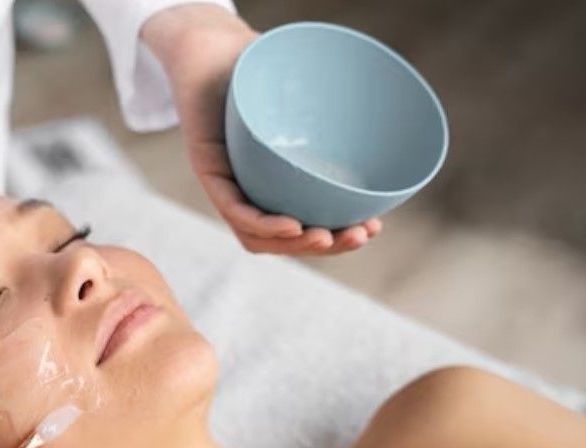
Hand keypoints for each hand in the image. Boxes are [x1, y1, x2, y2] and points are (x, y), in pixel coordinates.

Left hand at [141, 6, 381, 254]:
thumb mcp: (306, 95)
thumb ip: (337, 109)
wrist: (211, 49)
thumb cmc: (260, 71)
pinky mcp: (208, 169)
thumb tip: (393, 112)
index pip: (303, 228)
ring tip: (328, 238)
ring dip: (295, 245)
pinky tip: (292, 226)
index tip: (373, 228)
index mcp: (274, 185)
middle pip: (283, 240)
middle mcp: (249, 191)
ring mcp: (226, 183)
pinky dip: (262, 223)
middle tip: (361, 235)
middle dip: (325, 246)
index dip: (337, 238)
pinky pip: (233, 207)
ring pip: (257, 234)